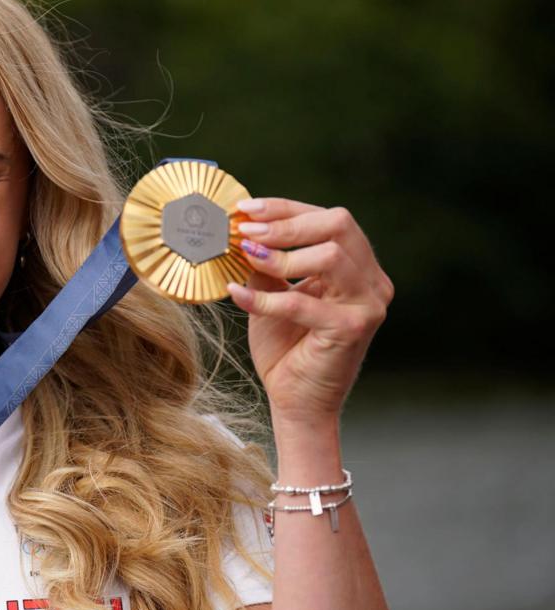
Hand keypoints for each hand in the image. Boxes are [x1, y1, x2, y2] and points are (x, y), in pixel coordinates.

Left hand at [225, 198, 393, 427]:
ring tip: (246, 259)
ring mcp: (367, 304)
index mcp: (357, 265)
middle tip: (246, 232)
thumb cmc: (286, 345)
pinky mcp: (352, 329)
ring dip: (281, 255)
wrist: (296, 400)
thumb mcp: (272, 291)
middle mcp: (371, 280)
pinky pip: (303, 303)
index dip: (285, 208)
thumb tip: (242, 227)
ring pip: (330, 256)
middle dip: (287, 224)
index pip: (328, 218)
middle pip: (339, 224)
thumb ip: (266, 260)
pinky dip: (266, 298)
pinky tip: (238, 295)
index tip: (245, 209)